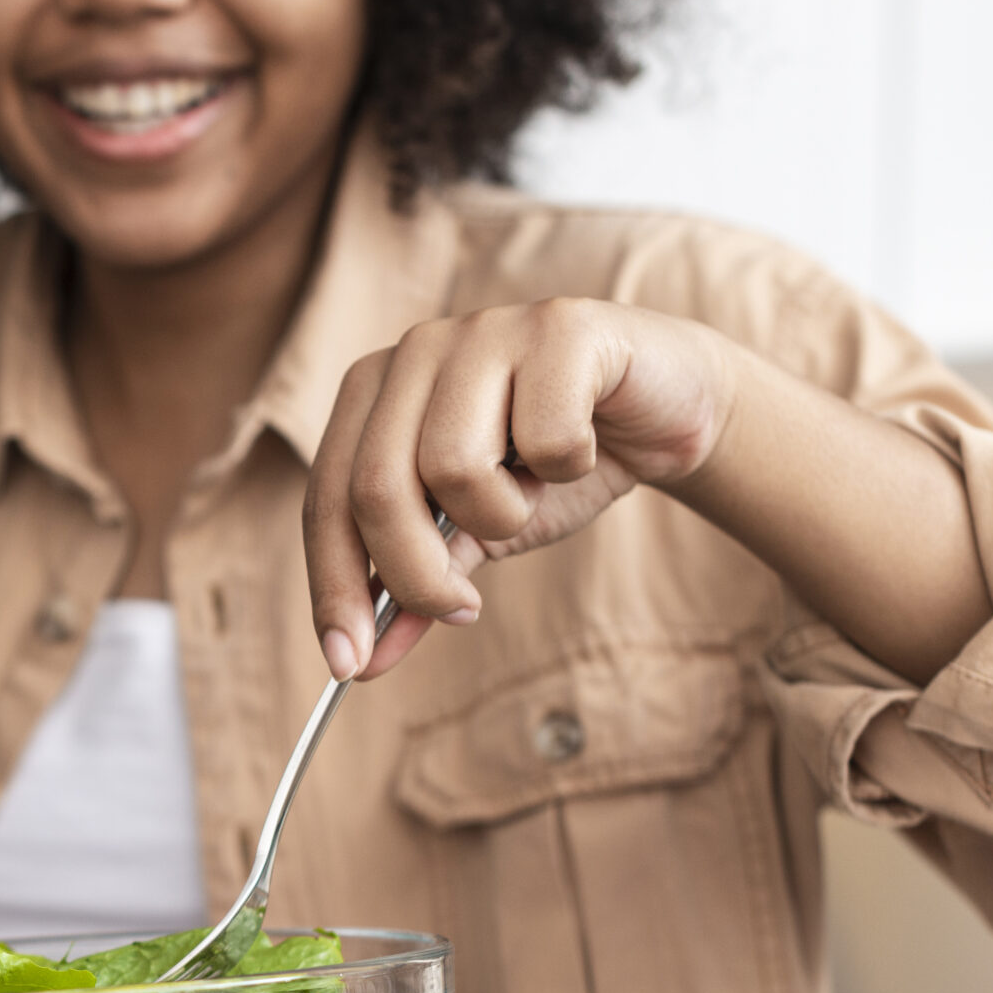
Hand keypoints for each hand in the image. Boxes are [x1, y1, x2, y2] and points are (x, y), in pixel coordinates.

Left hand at [305, 299, 738, 679]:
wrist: (664, 411)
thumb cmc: (550, 467)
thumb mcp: (473, 534)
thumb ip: (413, 586)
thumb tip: (360, 661)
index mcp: (372, 391)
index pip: (328, 498)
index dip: (333, 587)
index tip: (351, 665)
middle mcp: (415, 349)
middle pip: (377, 489)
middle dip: (417, 576)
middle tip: (462, 611)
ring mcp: (485, 330)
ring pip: (454, 467)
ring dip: (504, 513)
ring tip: (532, 490)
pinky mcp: (559, 327)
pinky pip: (544, 439)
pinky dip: (567, 469)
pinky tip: (582, 447)